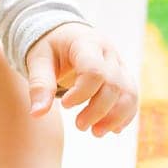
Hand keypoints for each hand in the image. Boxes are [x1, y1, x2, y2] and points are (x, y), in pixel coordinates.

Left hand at [25, 22, 137, 136]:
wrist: (65, 34)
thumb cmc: (49, 46)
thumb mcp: (38, 60)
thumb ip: (39, 84)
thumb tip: (36, 114)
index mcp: (86, 43)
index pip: (95, 71)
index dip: (82, 93)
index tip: (65, 105)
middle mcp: (108, 53)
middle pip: (114, 85)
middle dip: (98, 110)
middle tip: (79, 126)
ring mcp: (119, 64)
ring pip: (129, 93)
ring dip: (115, 116)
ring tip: (96, 133)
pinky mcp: (124, 76)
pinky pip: (131, 97)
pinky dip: (124, 115)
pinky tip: (112, 130)